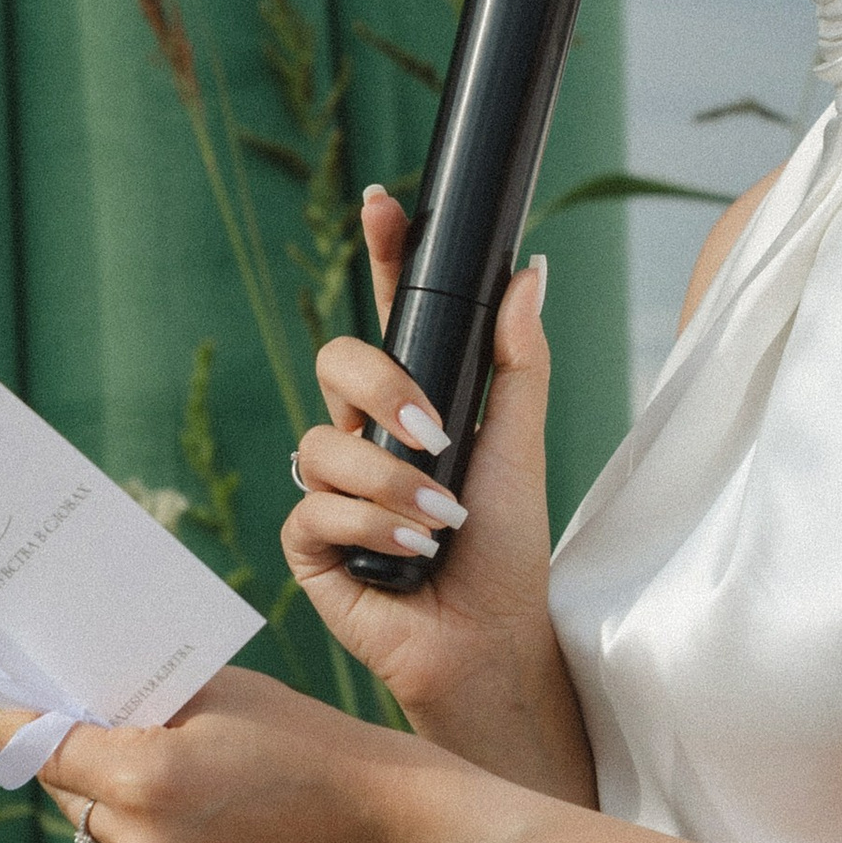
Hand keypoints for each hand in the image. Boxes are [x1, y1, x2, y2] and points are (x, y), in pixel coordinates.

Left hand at [0, 669, 425, 842]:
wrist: (378, 822)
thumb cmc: (300, 735)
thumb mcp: (215, 693)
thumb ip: (138, 698)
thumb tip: (74, 697)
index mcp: (144, 774)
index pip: (46, 746)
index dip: (15, 721)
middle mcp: (140, 837)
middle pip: (63, 788)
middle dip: (65, 753)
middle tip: (68, 715)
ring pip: (95, 826)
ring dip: (102, 794)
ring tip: (143, 757)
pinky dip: (139, 828)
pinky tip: (184, 801)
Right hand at [281, 189, 562, 744]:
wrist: (491, 642)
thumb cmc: (507, 551)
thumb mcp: (520, 445)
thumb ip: (519, 360)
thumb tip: (530, 270)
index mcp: (413, 401)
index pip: (389, 313)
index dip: (380, 252)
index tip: (384, 200)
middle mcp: (364, 435)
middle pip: (336, 360)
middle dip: (380, 387)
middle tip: (436, 431)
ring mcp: (331, 487)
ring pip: (323, 443)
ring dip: (391, 483)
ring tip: (442, 520)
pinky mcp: (311, 544)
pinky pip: (314, 509)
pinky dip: (370, 527)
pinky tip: (411, 552)